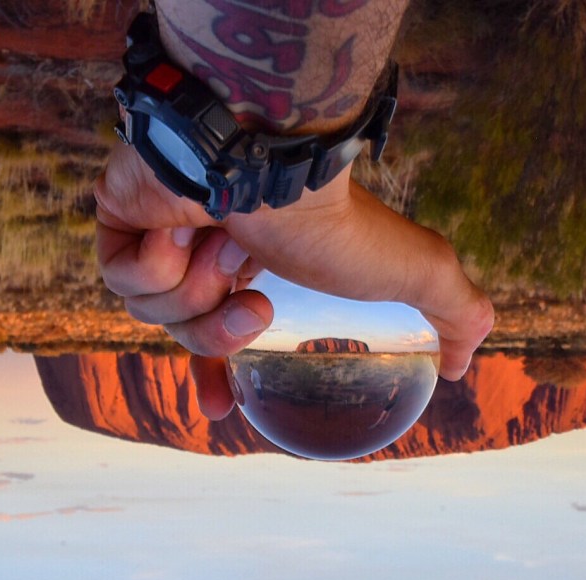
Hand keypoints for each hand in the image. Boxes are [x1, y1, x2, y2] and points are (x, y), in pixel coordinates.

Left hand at [95, 143, 493, 418]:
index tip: (219, 409)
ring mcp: (157, 227)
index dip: (218, 370)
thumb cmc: (338, 221)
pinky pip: (121, 279)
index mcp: (258, 258)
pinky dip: (157, 267)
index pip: (222, 328)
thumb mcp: (419, 272)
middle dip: (221, 334)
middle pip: (188, 331)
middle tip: (254, 306)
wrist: (271, 162)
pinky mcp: (117, 213)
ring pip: (154, 311)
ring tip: (223, 247)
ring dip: (198, 291)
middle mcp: (202, 244)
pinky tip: (179, 229)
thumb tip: (468, 363)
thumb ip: (456, 313)